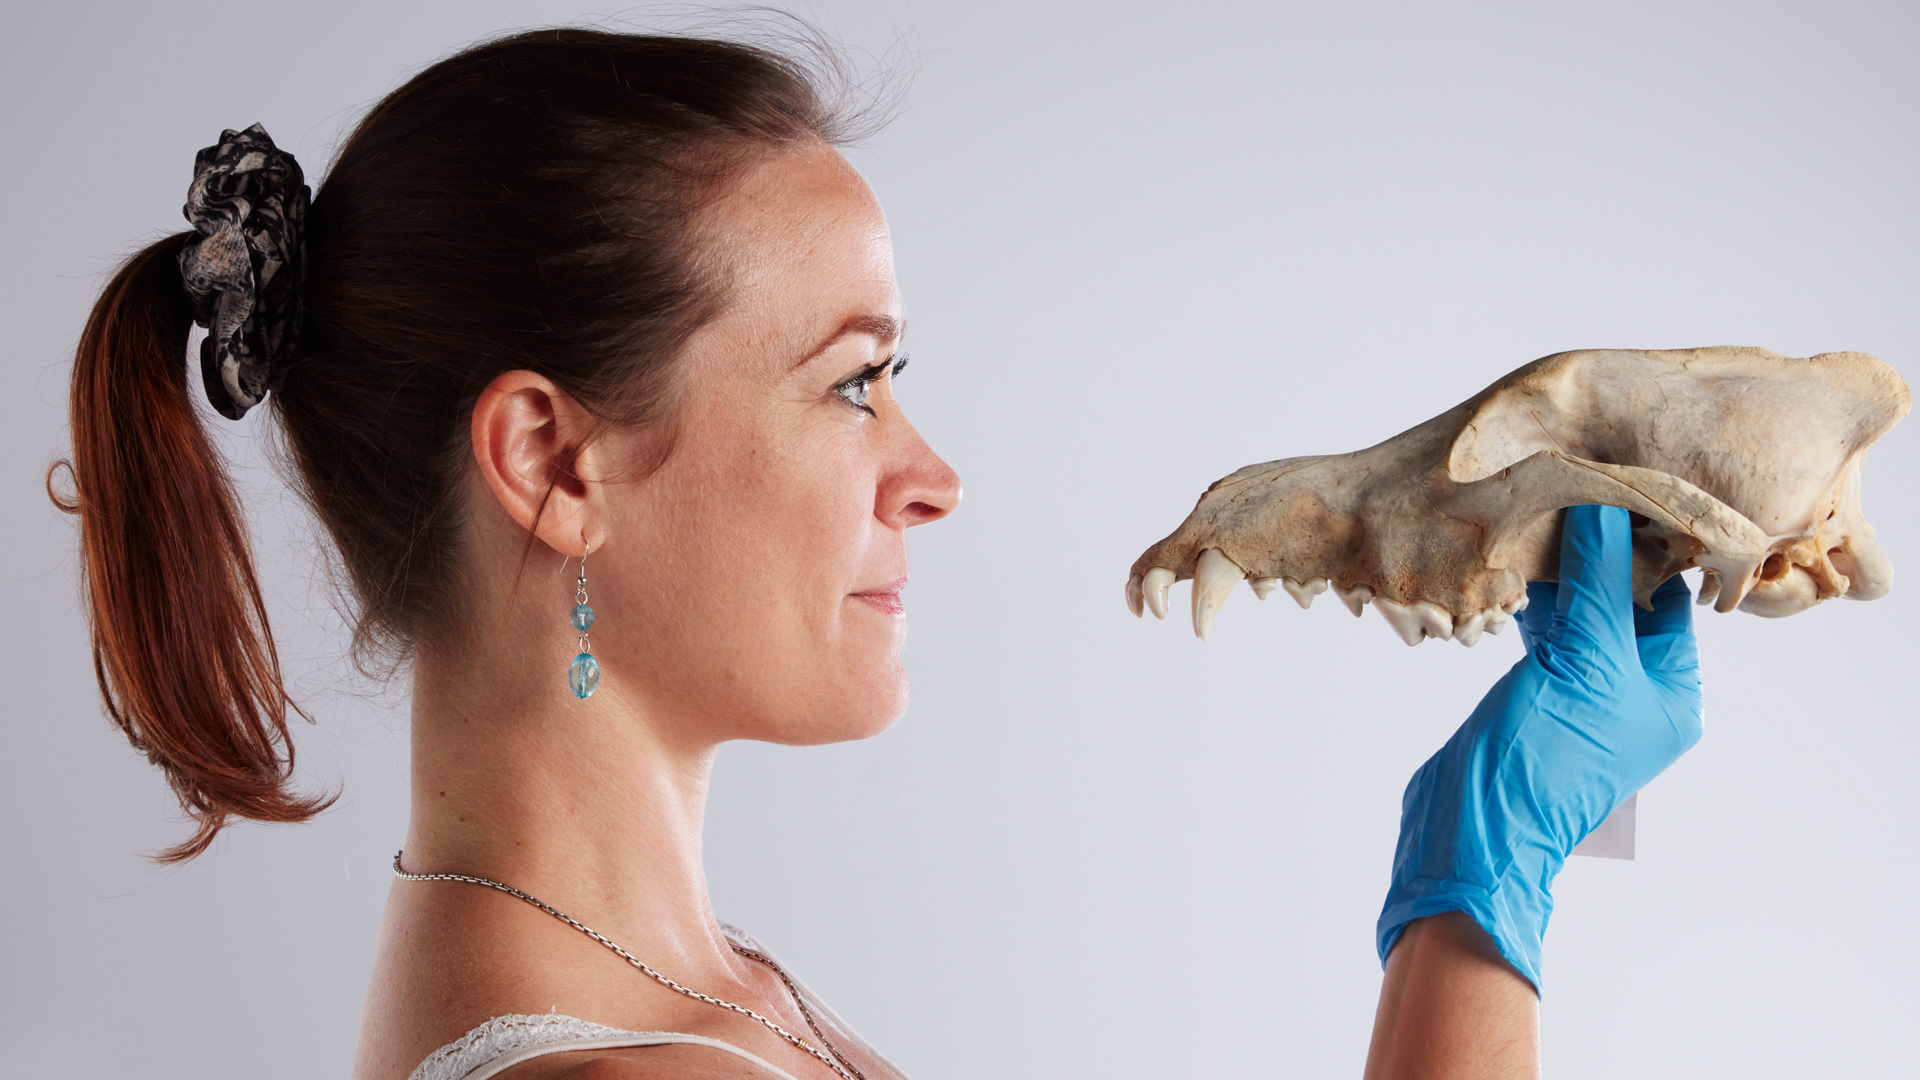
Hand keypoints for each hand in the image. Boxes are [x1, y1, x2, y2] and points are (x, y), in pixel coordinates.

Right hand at [1374, 504, 1704, 990]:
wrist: (1475, 828)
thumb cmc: (1546, 756)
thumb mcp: (1584, 659)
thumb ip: (1598, 579)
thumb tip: (1606, 503)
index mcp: (1673, 689)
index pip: (1670, 594)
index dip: (1646, 542)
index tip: (1612, 487)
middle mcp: (1636, 690)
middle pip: (1625, 599)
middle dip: (1596, 552)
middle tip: (1563, 494)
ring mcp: (1585, 692)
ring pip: (1581, 613)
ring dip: (1559, 574)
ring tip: (1530, 524)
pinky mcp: (1538, 692)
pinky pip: (1546, 633)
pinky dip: (1532, 602)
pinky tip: (1510, 572)